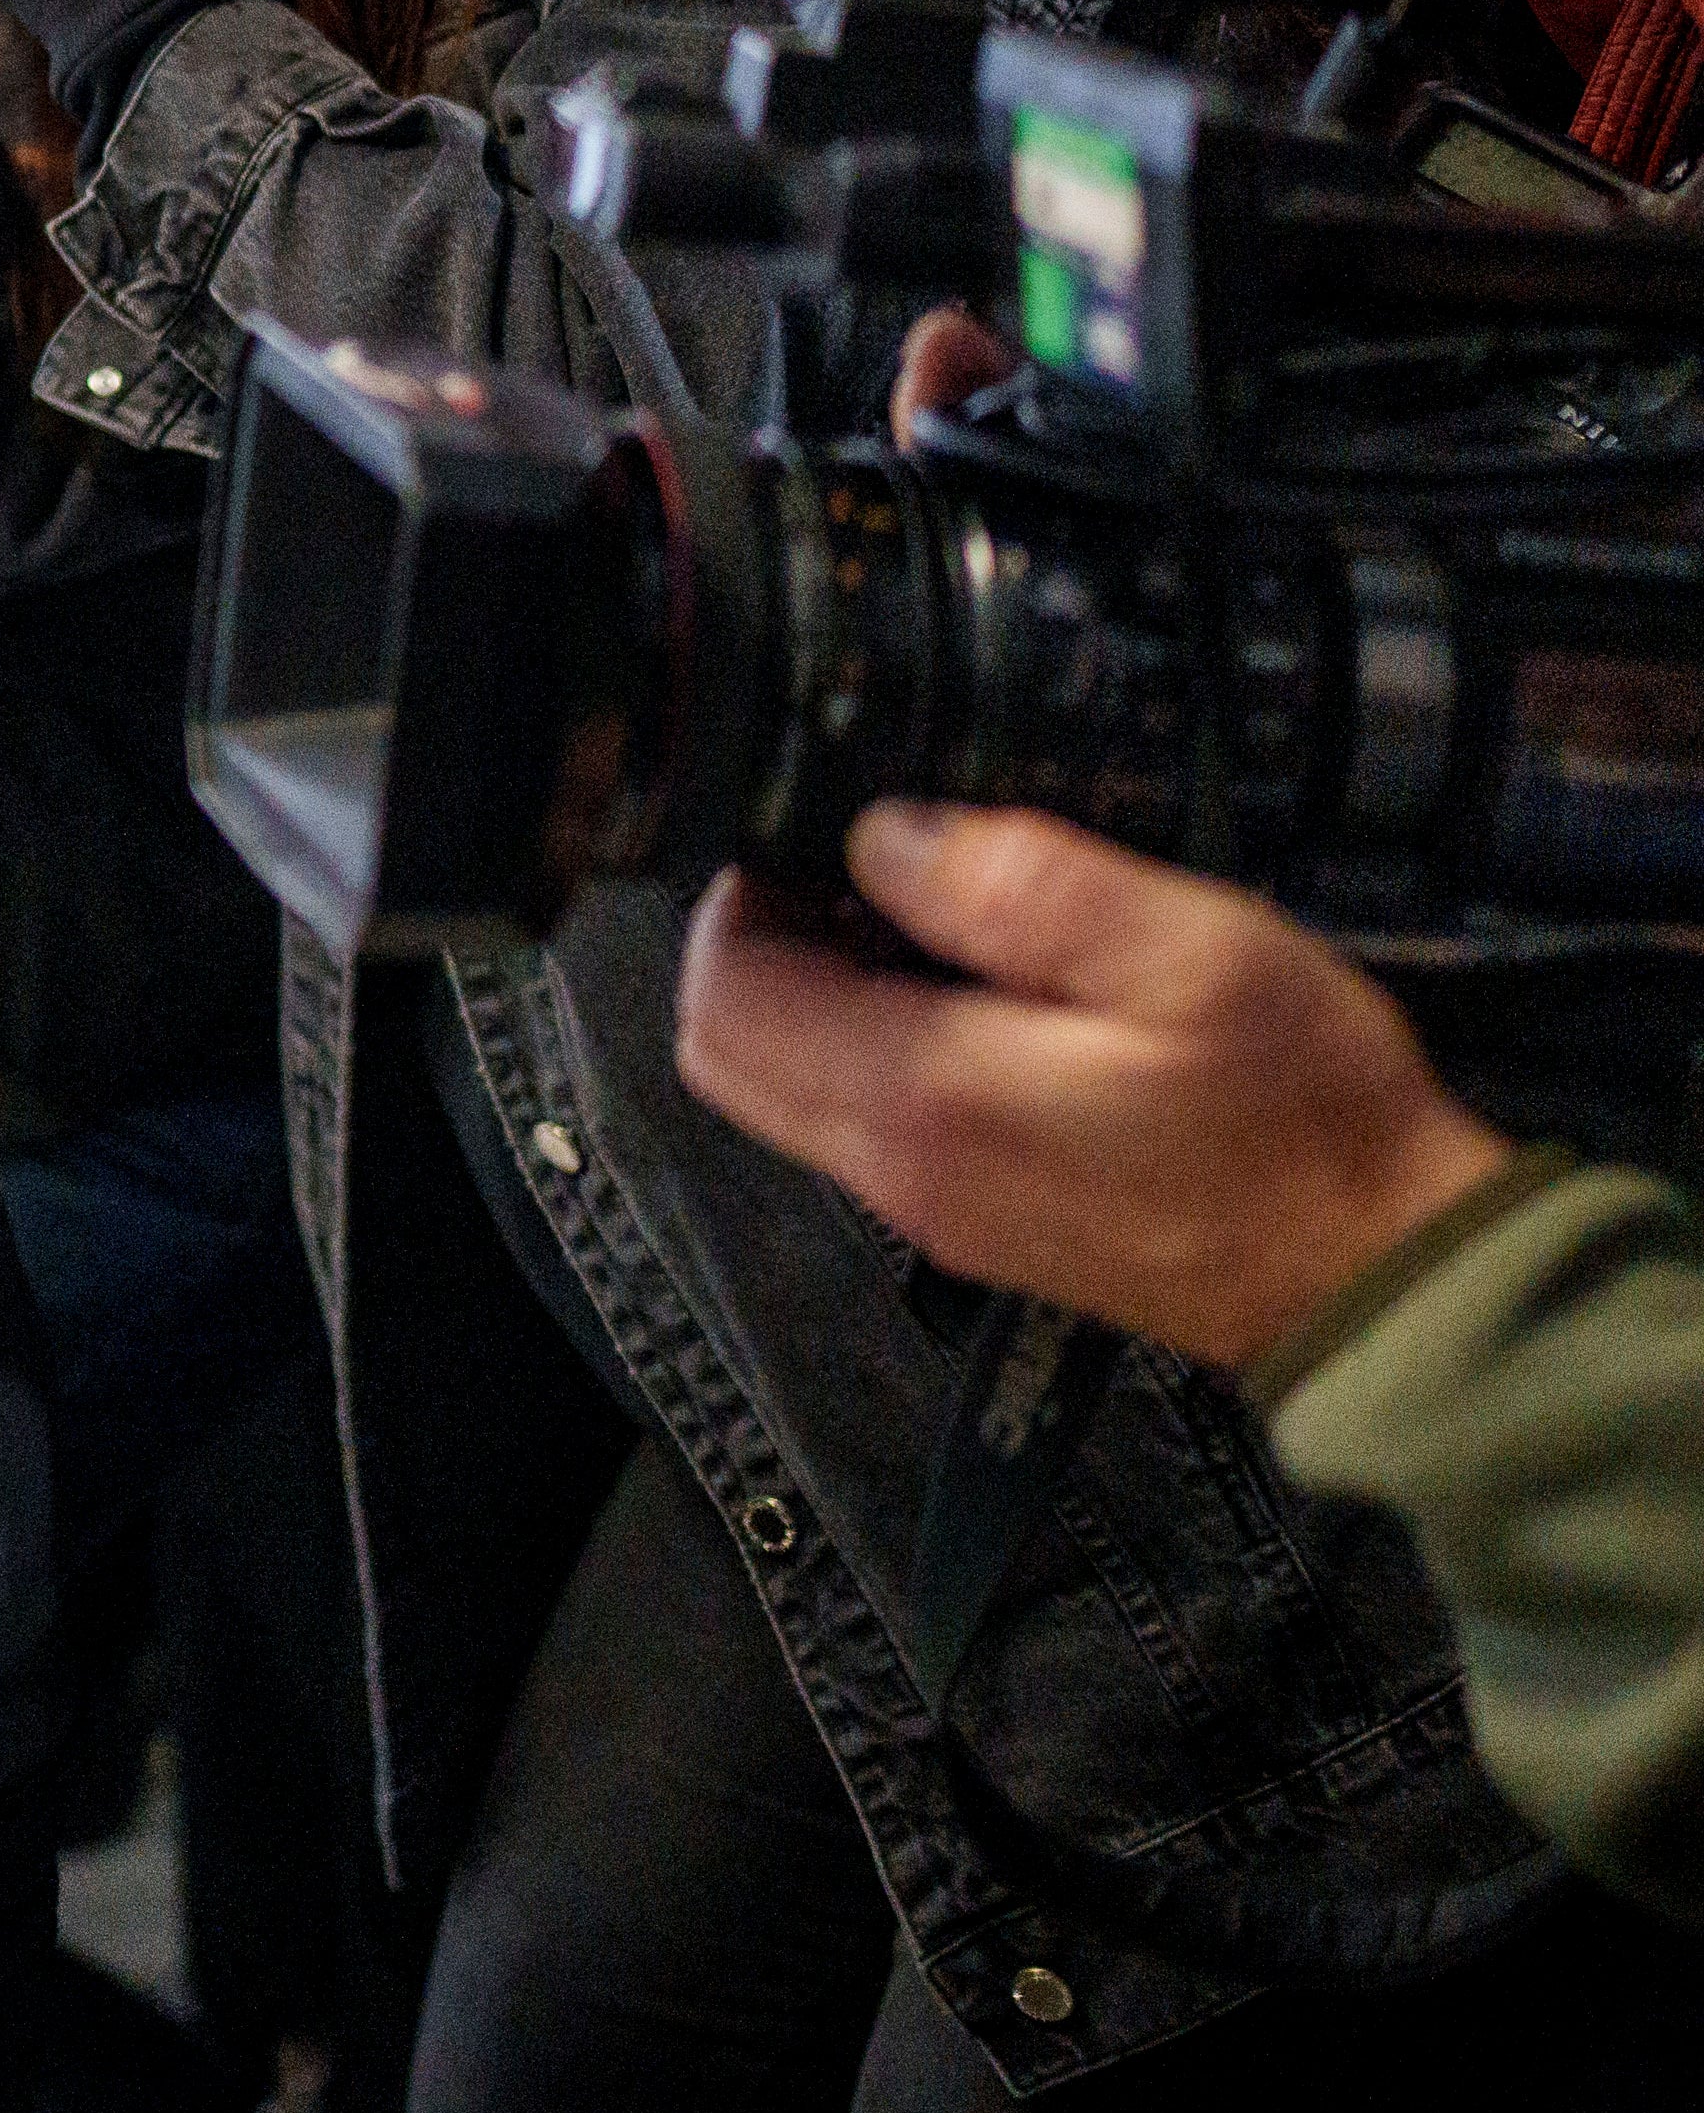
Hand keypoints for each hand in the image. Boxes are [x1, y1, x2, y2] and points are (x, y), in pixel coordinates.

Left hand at [676, 804, 1512, 1373]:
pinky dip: (877, 1053)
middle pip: (729, 1048)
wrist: (1387, 1277)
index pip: (725, 990)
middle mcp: (900, 1171)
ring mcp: (936, 1210)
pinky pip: (867, 1126)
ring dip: (820, 998)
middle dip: (761, 945)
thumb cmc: (1307, 1118)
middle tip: (856, 874)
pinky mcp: (982, 1224)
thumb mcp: (1186, 950)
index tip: (815, 835)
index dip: (745, 893)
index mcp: (925, 1097)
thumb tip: (880, 835)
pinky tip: (984, 1002)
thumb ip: (1015, 882)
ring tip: (933, 927)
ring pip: (788, 1090)